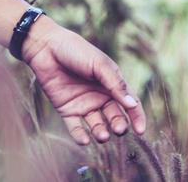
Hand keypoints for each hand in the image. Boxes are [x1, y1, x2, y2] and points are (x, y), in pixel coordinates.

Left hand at [18, 16, 148, 144]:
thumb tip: (132, 104)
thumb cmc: (76, 51)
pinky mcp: (67, 110)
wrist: (46, 47)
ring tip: (102, 136)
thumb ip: (116, 84)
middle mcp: (100, 96)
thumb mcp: (99, 65)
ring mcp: (84, 104)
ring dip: (101, 132)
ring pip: (97, 125)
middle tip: (118, 130)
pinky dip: (81, 136)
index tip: (141, 130)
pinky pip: (76, 127)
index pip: (129, 103)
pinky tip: (85, 140)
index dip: (137, 116)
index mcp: (112, 83)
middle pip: (115, 116)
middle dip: (119, 125)